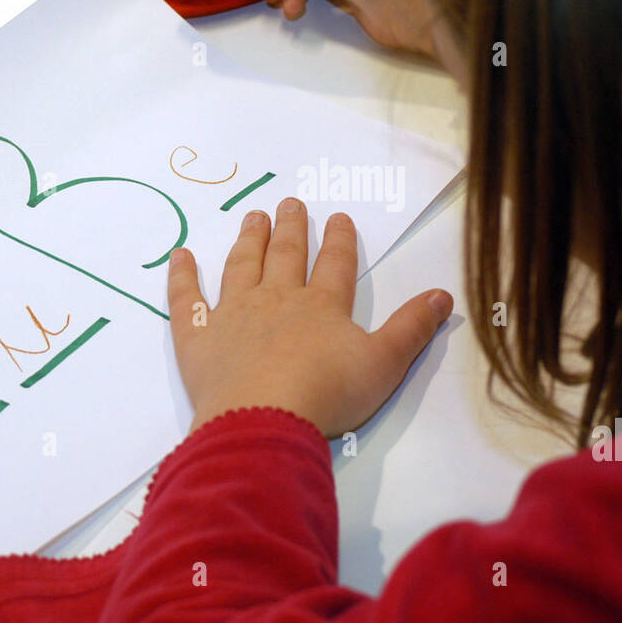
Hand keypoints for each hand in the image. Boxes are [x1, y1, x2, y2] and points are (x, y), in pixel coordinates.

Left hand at [167, 198, 452, 437]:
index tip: (338, 218)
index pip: (335, 265)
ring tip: (253, 218)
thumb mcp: (384, 364)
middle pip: (286, 255)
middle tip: (289, 203)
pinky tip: (179, 256)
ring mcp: (234, 314)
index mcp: (323, 306)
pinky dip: (181, 276)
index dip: (339, 240)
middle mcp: (278, 300)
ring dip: (249, 240)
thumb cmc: (328, 394)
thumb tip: (442, 295)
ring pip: (242, 266)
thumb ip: (412, 328)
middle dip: (291, 228)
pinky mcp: (198, 337)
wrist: (264, 419)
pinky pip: (186, 299)